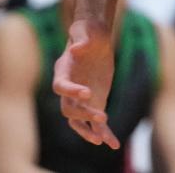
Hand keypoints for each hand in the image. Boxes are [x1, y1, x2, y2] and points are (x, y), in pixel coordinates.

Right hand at [53, 20, 120, 148]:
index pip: (61, 86)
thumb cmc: (88, 31)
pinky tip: (113, 144)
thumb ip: (81, 39)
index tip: (88, 93)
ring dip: (89, 131)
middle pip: (69, 108)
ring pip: (78, 121)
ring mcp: (81, 98)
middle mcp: (69, 88)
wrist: (95, 38)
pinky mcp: (95, 103)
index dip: (71, 92)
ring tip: (102, 139)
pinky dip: (104, 134)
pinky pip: (96, 123)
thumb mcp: (86, 30)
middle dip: (84, 114)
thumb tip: (76, 48)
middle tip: (102, 116)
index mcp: (63, 70)